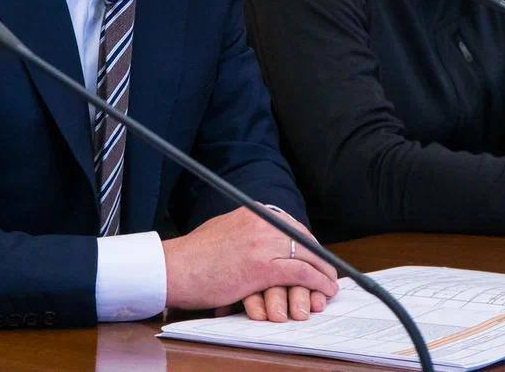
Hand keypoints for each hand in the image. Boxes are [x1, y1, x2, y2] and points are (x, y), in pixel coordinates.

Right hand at [163, 206, 338, 321]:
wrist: (175, 268)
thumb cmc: (194, 255)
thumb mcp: (225, 229)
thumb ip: (247, 230)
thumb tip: (265, 239)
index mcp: (255, 212)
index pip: (293, 227)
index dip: (308, 245)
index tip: (316, 257)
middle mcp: (263, 223)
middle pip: (304, 240)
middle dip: (320, 259)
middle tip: (328, 273)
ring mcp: (263, 244)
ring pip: (308, 257)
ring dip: (324, 273)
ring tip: (329, 285)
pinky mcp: (262, 268)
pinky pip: (301, 273)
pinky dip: (317, 282)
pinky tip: (323, 290)